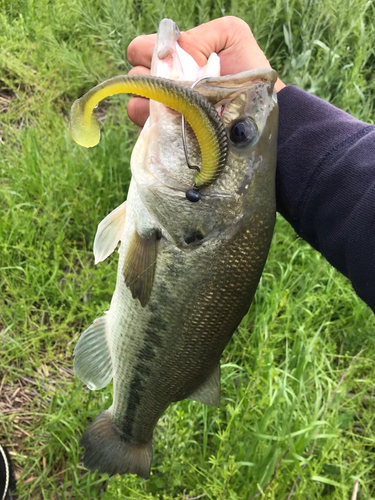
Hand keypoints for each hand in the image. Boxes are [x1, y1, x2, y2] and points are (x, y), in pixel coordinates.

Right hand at [126, 16, 284, 126]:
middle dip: (151, 81)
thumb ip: (200, 35)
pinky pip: (148, 132)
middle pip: (135, 77)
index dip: (148, 52)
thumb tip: (173, 52)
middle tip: (177, 88)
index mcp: (173, 58)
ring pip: (136, 105)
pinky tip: (178, 127)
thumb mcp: (231, 36)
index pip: (140, 50)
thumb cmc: (248, 73)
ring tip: (177, 110)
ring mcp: (164, 112)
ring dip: (151, 106)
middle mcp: (164, 84)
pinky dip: (156, 128)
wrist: (258, 112)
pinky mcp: (168, 137)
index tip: (170, 62)